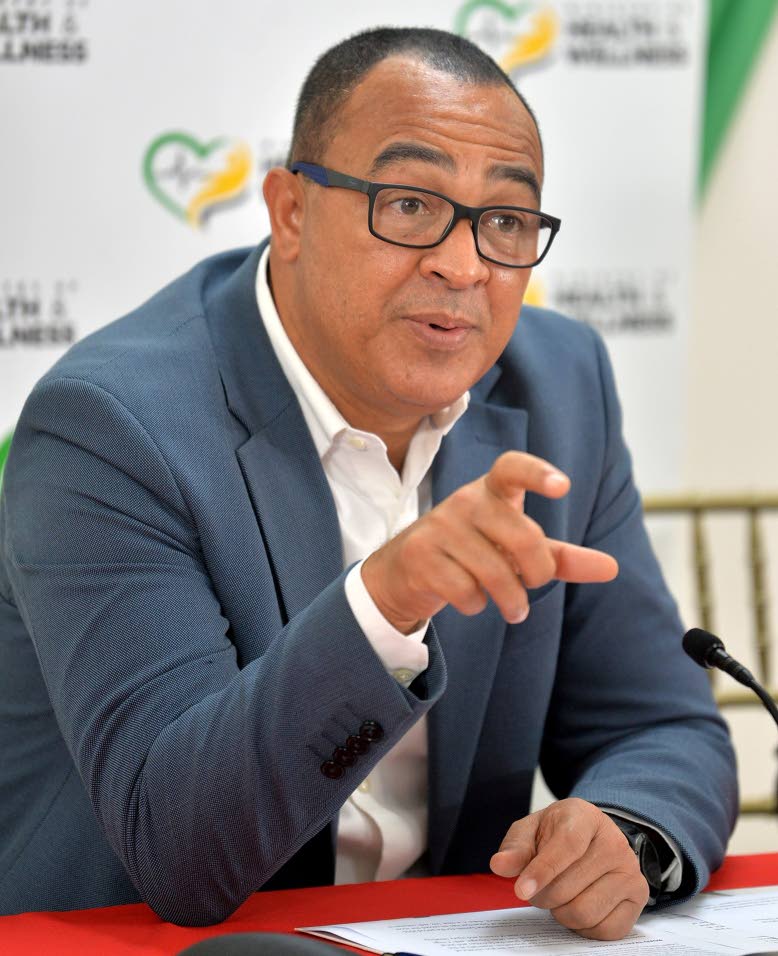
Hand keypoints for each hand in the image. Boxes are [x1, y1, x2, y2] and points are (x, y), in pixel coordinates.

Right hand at [361, 450, 617, 633]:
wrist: (405, 570)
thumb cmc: (472, 553)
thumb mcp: (515, 551)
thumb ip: (560, 557)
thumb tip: (611, 568)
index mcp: (491, 490)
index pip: (513, 467)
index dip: (538, 473)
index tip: (562, 486)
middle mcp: (465, 501)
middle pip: (523, 537)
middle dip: (538, 573)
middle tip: (534, 586)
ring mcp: (439, 527)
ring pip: (495, 572)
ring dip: (512, 601)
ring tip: (513, 608)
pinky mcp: (420, 556)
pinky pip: (466, 591)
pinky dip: (476, 605)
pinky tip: (469, 599)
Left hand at [490, 799, 649, 940]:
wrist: (593, 839)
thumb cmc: (557, 835)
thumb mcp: (532, 830)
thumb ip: (516, 847)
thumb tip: (500, 865)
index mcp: (585, 817)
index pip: (566, 846)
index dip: (542, 870)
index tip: (521, 890)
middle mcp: (614, 842)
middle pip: (568, 887)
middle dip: (543, 895)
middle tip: (538, 888)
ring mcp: (630, 871)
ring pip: (584, 912)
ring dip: (560, 913)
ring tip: (558, 896)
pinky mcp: (638, 897)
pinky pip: (604, 930)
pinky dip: (582, 927)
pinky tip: (577, 906)